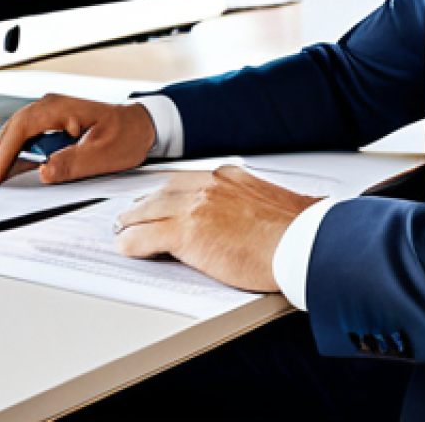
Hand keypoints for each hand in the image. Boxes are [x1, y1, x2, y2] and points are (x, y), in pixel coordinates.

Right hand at [0, 94, 156, 186]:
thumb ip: (73, 163)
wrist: (143, 125)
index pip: (22, 129)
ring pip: (16, 136)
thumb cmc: (128, 133)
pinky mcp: (53, 127)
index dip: (3, 154)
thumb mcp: (104, 153)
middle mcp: (51, 107)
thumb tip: (44, 172)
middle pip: (12, 131)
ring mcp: (51, 116)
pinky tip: (2, 171)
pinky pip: (27, 141)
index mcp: (61, 107)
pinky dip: (13, 156)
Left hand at [113, 166, 321, 291]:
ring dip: (132, 221)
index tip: (163, 199)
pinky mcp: (187, 233)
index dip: (170, 193)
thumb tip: (266, 215)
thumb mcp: (275, 204)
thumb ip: (258, 203)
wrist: (302, 242)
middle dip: (146, 204)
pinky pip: (144, 237)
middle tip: (133, 213)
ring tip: (122, 229)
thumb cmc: (299, 231)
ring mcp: (196, 207)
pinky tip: (124, 247)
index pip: (188, 180)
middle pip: (164, 191)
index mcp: (229, 177)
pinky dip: (130, 242)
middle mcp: (209, 185)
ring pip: (149, 211)